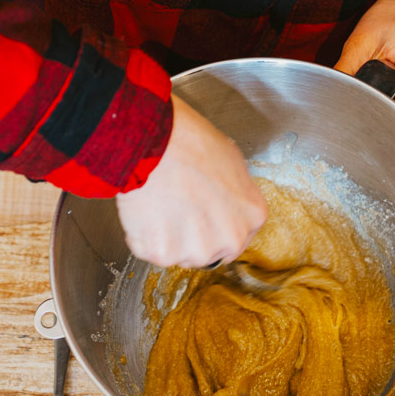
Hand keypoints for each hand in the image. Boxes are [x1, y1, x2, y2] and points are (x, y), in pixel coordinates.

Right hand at [116, 95, 267, 267]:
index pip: (234, 236)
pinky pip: (149, 250)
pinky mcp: (162, 253)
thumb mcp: (231, 160)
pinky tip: (145, 209)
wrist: (153, 142)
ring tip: (159, 203)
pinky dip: (142, 235)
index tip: (199, 211)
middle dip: (191, 235)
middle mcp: (230, 240)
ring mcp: (196, 250)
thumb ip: (234, 193)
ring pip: (178, 253)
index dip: (212, 222)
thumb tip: (224, 199)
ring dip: (166, 236)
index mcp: (252, 216)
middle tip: (176, 205)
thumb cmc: (189, 142)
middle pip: (208, 250)